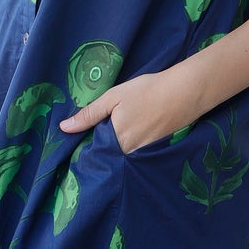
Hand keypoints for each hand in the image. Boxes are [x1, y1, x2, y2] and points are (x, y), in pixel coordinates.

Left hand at [58, 69, 200, 155]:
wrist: (185, 93)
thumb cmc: (147, 91)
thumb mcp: (113, 98)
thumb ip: (89, 115)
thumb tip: (64, 128)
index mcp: (115, 142)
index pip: (93, 152)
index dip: (86, 147)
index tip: (82, 139)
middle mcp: (129, 153)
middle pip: (109, 156)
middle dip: (102, 149)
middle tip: (101, 133)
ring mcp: (144, 154)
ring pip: (123, 156)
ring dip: (117, 149)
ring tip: (121, 131)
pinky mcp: (156, 151)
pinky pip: (137, 154)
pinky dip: (133, 147)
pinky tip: (136, 132)